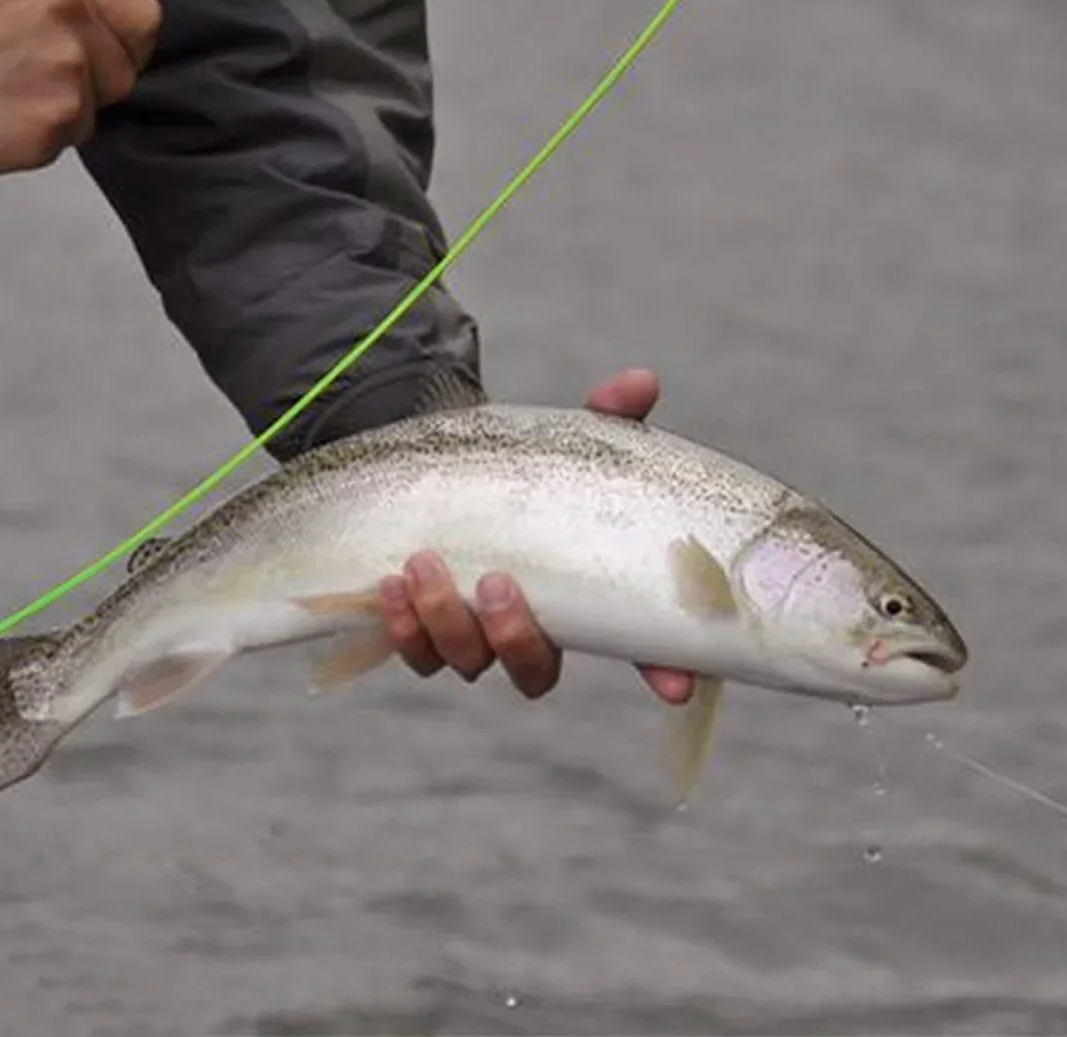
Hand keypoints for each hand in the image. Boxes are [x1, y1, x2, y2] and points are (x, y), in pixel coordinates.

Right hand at [0, 0, 159, 178]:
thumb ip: (59, 4)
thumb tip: (105, 28)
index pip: (141, 12)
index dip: (127, 41)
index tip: (109, 54)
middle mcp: (69, 12)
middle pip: (126, 67)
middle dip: (97, 83)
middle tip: (40, 84)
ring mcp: (67, 68)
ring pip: (99, 107)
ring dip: (65, 113)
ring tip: (8, 100)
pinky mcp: (57, 120)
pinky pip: (72, 139)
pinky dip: (43, 140)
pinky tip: (0, 122)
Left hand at [377, 368, 697, 704]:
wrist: (432, 464)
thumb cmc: (518, 466)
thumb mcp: (564, 440)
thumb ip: (605, 417)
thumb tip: (639, 382)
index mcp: (583, 600)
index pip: (637, 650)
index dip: (660, 671)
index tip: (675, 685)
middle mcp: (530, 631)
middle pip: (534, 672)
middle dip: (514, 636)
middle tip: (497, 582)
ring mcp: (472, 637)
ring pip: (466, 662)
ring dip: (445, 621)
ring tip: (423, 565)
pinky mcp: (419, 630)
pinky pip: (414, 652)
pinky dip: (403, 625)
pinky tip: (390, 585)